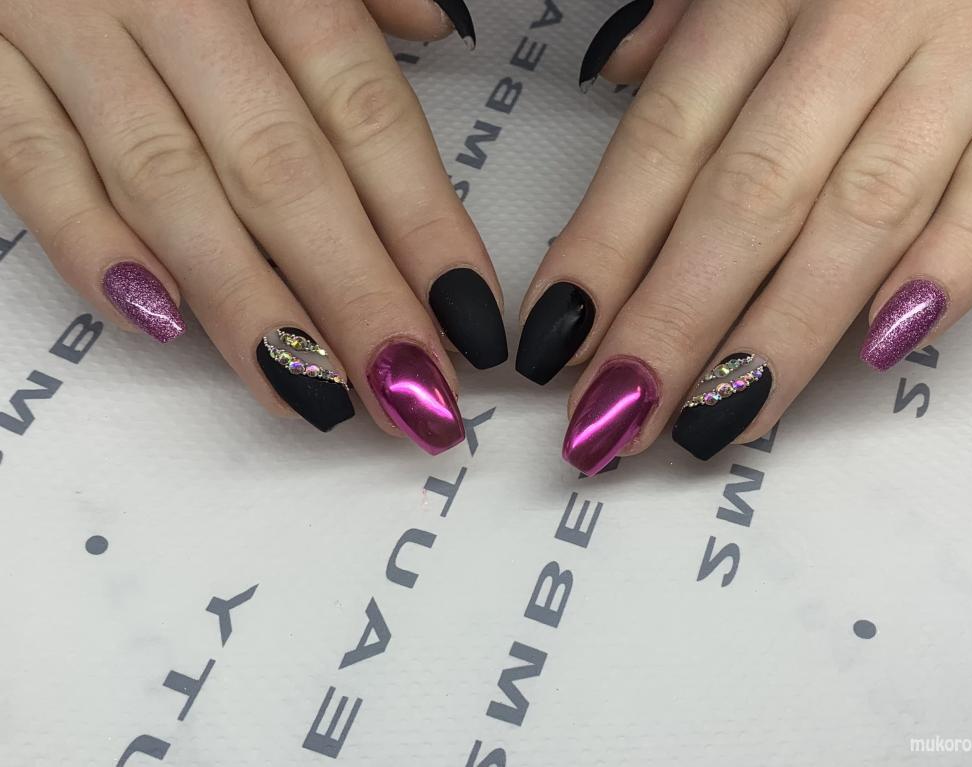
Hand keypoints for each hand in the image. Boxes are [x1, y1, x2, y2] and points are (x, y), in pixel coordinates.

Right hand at [0, 0, 504, 454]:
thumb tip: (438, 27)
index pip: (365, 112)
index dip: (424, 224)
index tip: (467, 319)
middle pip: (283, 168)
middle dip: (356, 295)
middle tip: (411, 393)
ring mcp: (68, 25)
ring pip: (169, 183)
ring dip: (247, 302)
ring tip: (312, 393)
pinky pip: (31, 163)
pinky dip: (93, 244)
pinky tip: (163, 324)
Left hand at [517, 0, 971, 473]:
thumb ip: (692, 11)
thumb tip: (614, 70)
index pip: (665, 138)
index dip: (604, 249)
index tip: (557, 342)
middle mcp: (858, 22)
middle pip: (748, 197)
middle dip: (673, 322)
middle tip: (614, 418)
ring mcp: (965, 57)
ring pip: (861, 216)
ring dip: (781, 334)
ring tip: (712, 423)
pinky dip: (948, 270)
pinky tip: (877, 350)